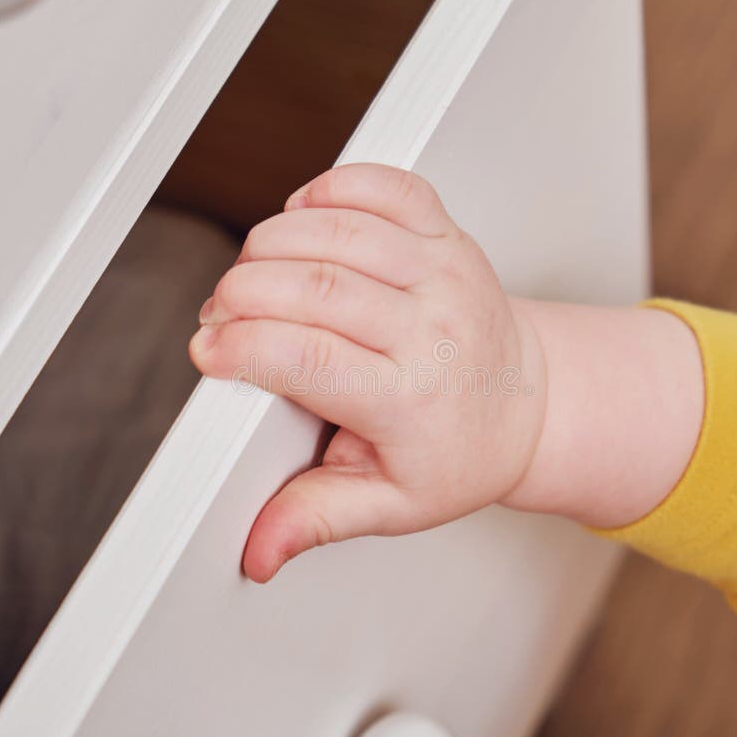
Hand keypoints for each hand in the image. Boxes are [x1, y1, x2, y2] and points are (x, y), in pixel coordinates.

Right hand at [190, 164, 546, 580]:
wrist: (526, 405)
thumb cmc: (459, 452)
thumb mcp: (391, 503)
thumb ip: (318, 518)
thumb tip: (259, 550)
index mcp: (411, 398)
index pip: (305, 357)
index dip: (239, 347)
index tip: (209, 352)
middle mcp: (432, 326)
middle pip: (310, 285)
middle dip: (240, 293)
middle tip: (223, 316)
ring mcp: (444, 271)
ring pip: (338, 227)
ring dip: (271, 242)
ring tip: (254, 275)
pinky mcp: (448, 236)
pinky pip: (387, 186)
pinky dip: (333, 188)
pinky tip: (306, 217)